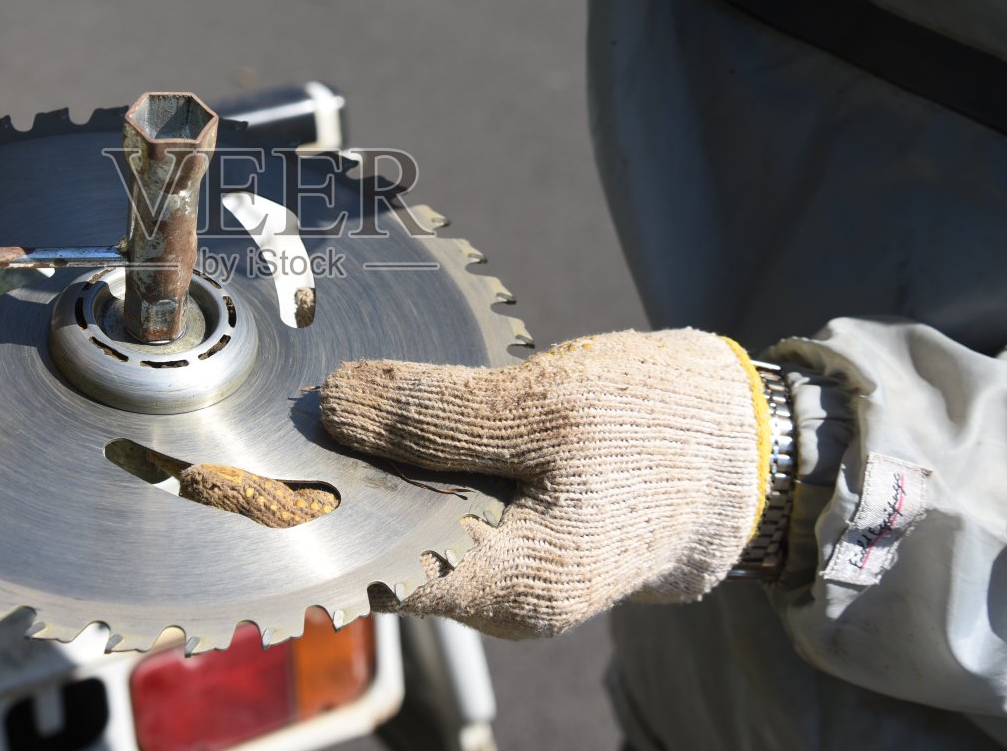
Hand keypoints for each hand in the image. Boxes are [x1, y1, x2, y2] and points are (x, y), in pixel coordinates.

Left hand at [319, 329, 764, 636]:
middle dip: (341, 485)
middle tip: (298, 411)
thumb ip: (434, 415)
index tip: (261, 458)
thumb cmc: (661, 430)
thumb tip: (332, 408)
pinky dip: (420, 469)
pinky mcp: (516, 542)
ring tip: (351, 405)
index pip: (375, 571)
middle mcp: (504, 602)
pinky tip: (406, 422)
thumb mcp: (545, 404)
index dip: (314, 513)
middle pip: (388, 550)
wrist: (744, 448)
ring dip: (381, 471)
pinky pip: (445, 512)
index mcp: (515, 586)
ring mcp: (510, 576)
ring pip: (414, 527)